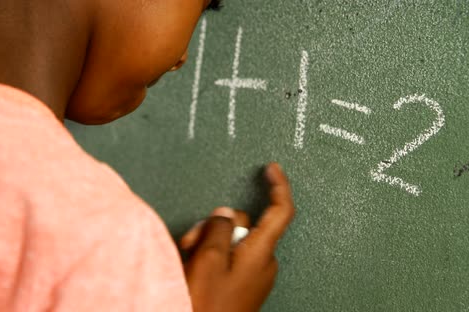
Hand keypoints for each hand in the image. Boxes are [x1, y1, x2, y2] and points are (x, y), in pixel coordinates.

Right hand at [180, 163, 294, 311]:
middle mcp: (263, 263)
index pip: (280, 211)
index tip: (272, 169)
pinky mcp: (242, 285)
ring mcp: (253, 276)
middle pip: (244, 225)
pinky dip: (210, 258)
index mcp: (261, 254)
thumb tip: (226, 215)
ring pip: (231, 242)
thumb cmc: (207, 308)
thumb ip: (219, 229)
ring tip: (188, 263)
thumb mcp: (207, 260)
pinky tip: (193, 271)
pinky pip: (228, 260)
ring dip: (207, 244)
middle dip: (216, 226)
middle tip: (191, 242)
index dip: (278, 186)